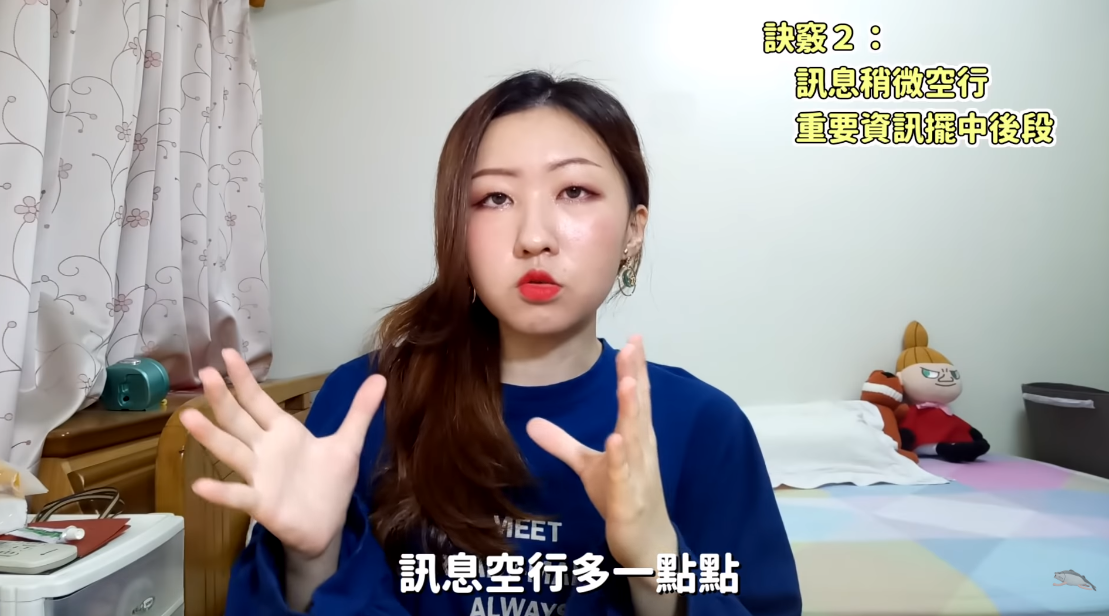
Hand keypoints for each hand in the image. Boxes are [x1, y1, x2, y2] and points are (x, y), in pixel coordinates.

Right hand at [180, 349, 385, 559]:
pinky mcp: (262, 503)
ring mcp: (260, 476)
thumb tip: (380, 377)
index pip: (259, 400)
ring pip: (232, 451)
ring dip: (210, 435)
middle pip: (239, 419)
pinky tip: (199, 486)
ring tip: (187, 417)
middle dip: (222, 397)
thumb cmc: (330, 483)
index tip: (226, 354)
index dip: (243, 379)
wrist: (328, 525)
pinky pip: (238, 496)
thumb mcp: (348, 444)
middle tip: (204, 374)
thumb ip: (360, 412)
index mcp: (284, 432)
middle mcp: (265, 450)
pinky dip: (220, 491)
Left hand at [527, 336, 675, 571]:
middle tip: (633, 345)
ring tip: (627, 382)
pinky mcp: (630, 498)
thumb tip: (532, 423)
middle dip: (636, 376)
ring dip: (632, 409)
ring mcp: (638, 472)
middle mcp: (641, 449)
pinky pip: (624, 474)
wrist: (645, 542)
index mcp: (635, 437)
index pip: (635, 397)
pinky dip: (621, 456)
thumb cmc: (622, 498)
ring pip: (635, 436)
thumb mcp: (588, 467)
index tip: (633, 339)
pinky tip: (616, 439)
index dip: (634, 368)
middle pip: (639, 407)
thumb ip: (563, 443)